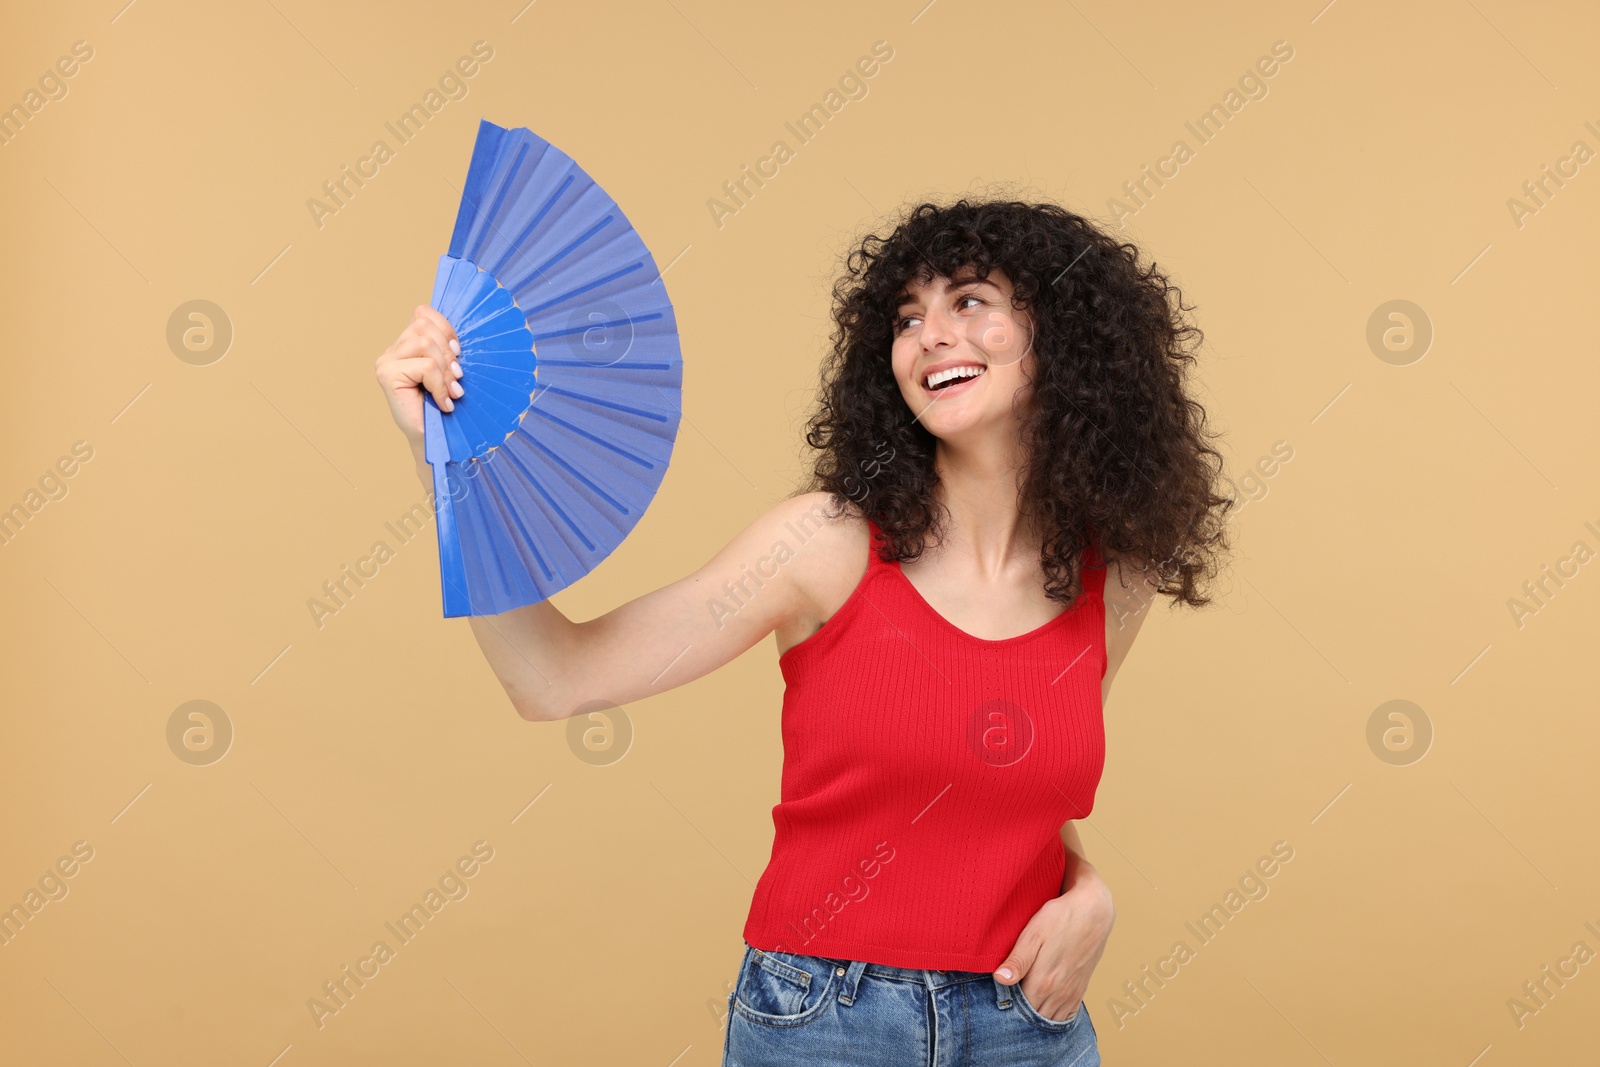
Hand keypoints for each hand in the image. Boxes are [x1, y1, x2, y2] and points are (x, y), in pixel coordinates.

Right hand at [374, 304, 463, 456]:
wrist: (433, 439)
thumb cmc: (443, 406)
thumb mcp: (448, 371)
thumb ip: (445, 349)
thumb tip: (457, 338)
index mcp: (406, 345)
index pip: (423, 314)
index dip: (446, 328)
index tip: (458, 353)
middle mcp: (392, 350)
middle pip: (425, 326)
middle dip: (448, 352)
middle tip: (457, 379)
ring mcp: (386, 361)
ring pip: (425, 343)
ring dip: (445, 370)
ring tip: (451, 392)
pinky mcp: (387, 374)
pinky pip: (426, 366)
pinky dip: (440, 385)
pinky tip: (443, 403)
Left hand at [993, 866, 1114, 1022]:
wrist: (1093, 912)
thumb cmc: (1060, 919)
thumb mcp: (1033, 935)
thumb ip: (1017, 961)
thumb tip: (999, 979)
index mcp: (1042, 982)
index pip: (1018, 1009)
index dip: (1006, 1005)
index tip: (998, 996)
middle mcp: (1058, 993)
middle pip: (1033, 1017)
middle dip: (1019, 1013)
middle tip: (1008, 999)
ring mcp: (1071, 993)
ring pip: (1049, 1019)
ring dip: (1036, 1015)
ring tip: (1024, 1002)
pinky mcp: (1080, 989)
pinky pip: (1066, 1015)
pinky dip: (1054, 1016)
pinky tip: (1045, 1007)